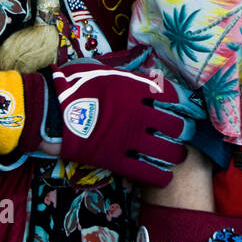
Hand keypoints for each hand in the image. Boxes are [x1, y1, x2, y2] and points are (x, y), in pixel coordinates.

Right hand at [46, 46, 189, 186]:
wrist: (49, 110)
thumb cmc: (74, 83)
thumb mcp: (105, 68)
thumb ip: (130, 69)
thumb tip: (147, 64)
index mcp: (138, 89)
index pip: (176, 98)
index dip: (188, 106)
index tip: (193, 110)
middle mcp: (140, 113)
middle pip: (177, 126)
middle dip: (184, 131)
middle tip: (183, 134)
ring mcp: (129, 138)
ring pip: (167, 150)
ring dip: (176, 154)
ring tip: (177, 155)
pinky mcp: (116, 159)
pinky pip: (147, 171)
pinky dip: (160, 175)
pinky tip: (165, 176)